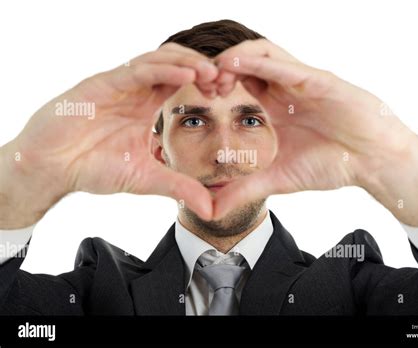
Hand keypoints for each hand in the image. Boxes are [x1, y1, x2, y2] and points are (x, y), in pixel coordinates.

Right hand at [0, 43, 218, 227]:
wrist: (53, 168)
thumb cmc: (93, 168)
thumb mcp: (147, 178)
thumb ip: (179, 187)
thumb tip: (211, 209)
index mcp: (146, 106)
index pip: (182, 83)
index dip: (205, 84)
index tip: (226, 95)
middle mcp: (136, 91)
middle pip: (175, 64)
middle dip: (202, 68)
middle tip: (225, 80)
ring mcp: (120, 84)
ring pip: (160, 60)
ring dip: (188, 63)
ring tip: (211, 73)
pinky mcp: (103, 83)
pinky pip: (139, 69)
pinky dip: (165, 69)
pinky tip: (187, 74)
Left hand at [211, 39, 417, 224]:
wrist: (373, 162)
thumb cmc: (331, 164)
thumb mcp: (278, 178)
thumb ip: (245, 189)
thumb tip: (211, 210)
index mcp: (276, 104)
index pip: (239, 81)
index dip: (215, 83)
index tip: (197, 98)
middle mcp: (286, 88)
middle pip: (245, 61)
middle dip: (219, 68)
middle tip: (201, 84)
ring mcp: (302, 82)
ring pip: (262, 53)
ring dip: (235, 59)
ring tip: (215, 74)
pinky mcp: (319, 82)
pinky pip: (286, 66)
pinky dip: (260, 64)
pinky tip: (237, 66)